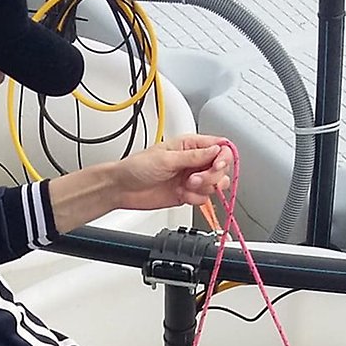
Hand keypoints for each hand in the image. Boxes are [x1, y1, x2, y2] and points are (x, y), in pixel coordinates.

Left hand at [111, 135, 232, 210]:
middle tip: (193, 179)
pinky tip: (182, 195)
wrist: (122, 189)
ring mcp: (192, 178)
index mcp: (189, 146)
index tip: (216, 166)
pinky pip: (204, 198)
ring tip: (186, 186)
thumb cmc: (136, 167)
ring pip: (215, 185)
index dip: (223, 157)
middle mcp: (194, 161)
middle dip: (211, 176)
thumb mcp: (166, 158)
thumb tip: (215, 150)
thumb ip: (193, 156)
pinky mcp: (187, 194)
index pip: (219, 147)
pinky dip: (195, 199)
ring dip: (204, 188)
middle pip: (221, 168)